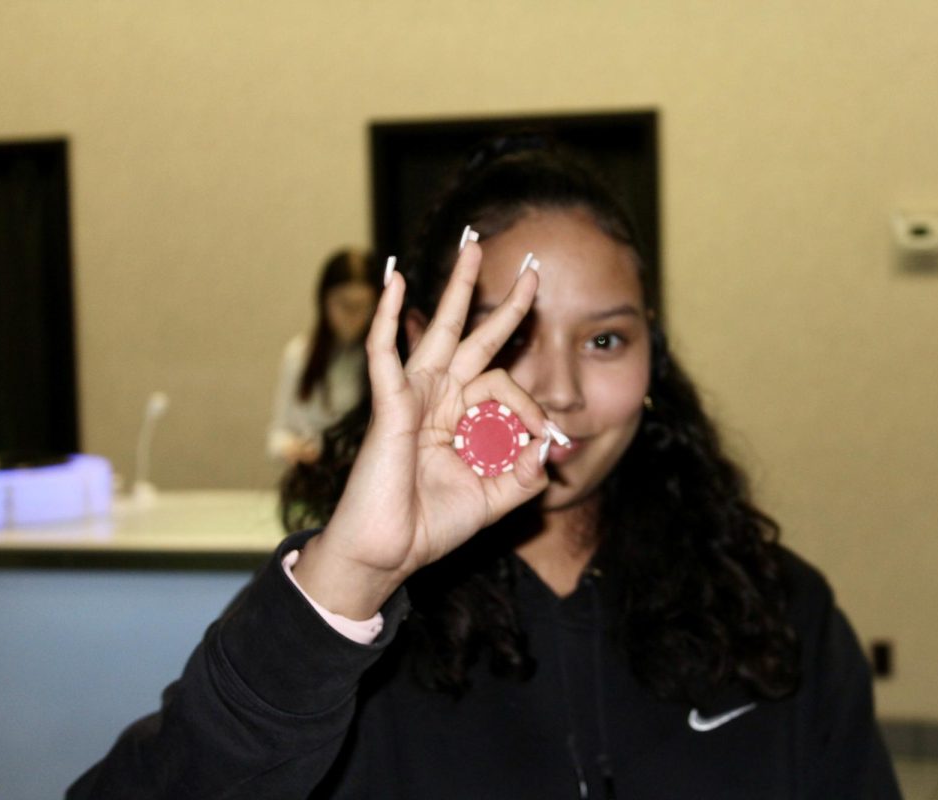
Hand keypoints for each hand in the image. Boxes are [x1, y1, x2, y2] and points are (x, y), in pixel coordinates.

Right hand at [293, 242, 549, 616]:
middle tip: (531, 270)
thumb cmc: (432, 526)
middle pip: (477, 338)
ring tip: (471, 247)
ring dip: (456, 288)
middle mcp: (441, 399)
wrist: (388, 554)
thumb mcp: (494, 501)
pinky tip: (395, 282)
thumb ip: (525, 475)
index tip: (549, 440)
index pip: (509, 387)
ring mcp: (414, 397)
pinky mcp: (390, 405)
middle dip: (504, 303)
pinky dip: (387, 316)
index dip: (534, 407)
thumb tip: (551, 446)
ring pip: (440, 331)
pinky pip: (385, 353)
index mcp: (464, 418)